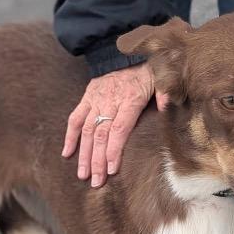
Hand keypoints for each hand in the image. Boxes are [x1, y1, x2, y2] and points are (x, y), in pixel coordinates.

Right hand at [62, 64, 167, 186]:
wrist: (125, 51)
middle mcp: (110, 100)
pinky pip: (75, 118)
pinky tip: (67, 154)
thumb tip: (167, 106)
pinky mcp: (86, 97)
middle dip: (97, 160)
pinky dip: (70, 136)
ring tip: (83, 175)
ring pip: (88, 130)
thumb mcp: (162, 78)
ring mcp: (95, 99)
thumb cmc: (147, 70)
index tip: (110, 170)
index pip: (119, 129)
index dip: (113, 150)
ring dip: (84, 154)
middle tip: (96, 181)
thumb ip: (165, 93)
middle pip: (102, 135)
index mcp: (130, 98)